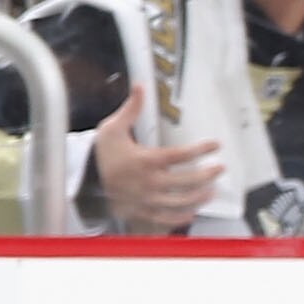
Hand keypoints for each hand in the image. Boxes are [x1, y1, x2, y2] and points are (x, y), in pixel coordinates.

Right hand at [93, 83, 219, 232]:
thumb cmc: (102, 152)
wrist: (83, 178)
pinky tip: (192, 213)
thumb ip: (131, 109)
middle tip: (220, 168)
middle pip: (186, 181)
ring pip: (180, 202)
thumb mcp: (113, 128)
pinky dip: (180, 218)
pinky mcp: (142, 211)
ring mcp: (147, 199)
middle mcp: (149, 182)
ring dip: (199, 197)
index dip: (200, 150)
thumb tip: (140, 85)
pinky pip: (165, 218)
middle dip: (207, 175)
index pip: (179, 155)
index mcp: (144, 160)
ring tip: (211, 190)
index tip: (216, 145)